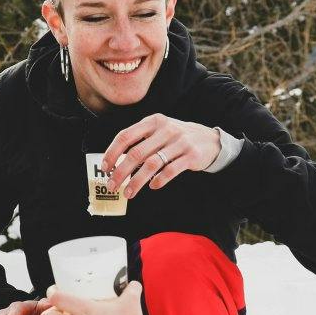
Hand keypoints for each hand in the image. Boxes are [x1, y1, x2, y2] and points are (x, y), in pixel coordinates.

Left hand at [102, 115, 220, 200]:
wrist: (210, 140)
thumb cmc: (176, 138)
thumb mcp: (159, 131)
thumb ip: (140, 141)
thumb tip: (116, 162)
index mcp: (153, 122)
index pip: (125, 136)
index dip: (112, 153)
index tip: (105, 168)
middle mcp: (165, 129)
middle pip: (136, 153)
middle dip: (121, 172)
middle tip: (112, 185)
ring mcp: (180, 142)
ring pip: (151, 165)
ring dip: (136, 181)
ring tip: (128, 193)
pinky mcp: (191, 156)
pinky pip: (170, 171)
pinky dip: (159, 181)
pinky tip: (152, 186)